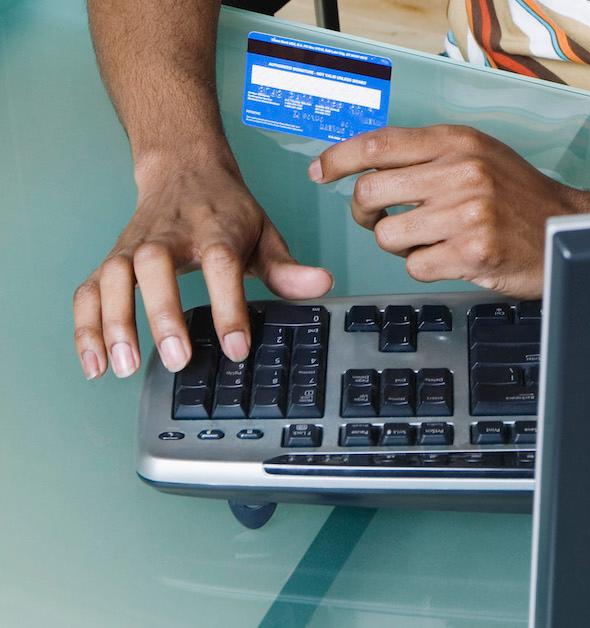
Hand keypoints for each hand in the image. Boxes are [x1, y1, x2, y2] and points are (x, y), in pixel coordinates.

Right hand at [73, 159, 332, 378]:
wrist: (183, 168)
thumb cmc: (227, 211)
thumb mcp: (265, 233)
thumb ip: (288, 267)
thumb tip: (321, 285)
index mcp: (214, 228)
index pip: (220, 264)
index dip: (228, 307)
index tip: (237, 348)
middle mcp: (167, 235)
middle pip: (154, 266)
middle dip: (162, 313)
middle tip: (176, 358)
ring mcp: (132, 247)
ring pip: (112, 278)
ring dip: (114, 322)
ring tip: (124, 366)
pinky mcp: (111, 260)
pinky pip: (88, 291)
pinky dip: (85, 327)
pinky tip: (95, 364)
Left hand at [310, 125, 589, 297]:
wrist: (568, 229)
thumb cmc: (521, 197)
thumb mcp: (479, 155)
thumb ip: (429, 155)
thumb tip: (366, 163)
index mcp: (458, 142)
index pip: (378, 144)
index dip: (339, 159)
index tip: (322, 172)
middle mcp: (462, 172)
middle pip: (371, 193)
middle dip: (366, 214)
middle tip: (380, 221)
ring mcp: (468, 213)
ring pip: (389, 236)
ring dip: (401, 245)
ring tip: (432, 240)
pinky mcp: (474, 252)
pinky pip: (416, 266)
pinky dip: (426, 267)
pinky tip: (453, 257)